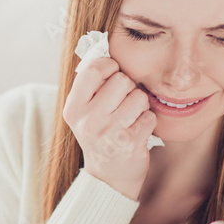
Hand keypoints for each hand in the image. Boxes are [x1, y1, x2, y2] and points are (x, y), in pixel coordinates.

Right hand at [62, 56, 157, 200]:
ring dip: (140, 105)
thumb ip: (90, 84)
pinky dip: (147, 121)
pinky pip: (149, 116)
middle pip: (121, 80)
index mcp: (73, 108)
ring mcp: (109, 132)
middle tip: (122, 103)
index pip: (94, 68)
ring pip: (139, 97)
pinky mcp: (130, 143)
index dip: (109, 66)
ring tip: (130, 118)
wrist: (108, 178)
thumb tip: (103, 45)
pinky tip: (137, 131)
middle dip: (128, 88)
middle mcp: (88, 120)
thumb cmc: (99, 136)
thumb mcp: (84, 112)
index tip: (112, 75)